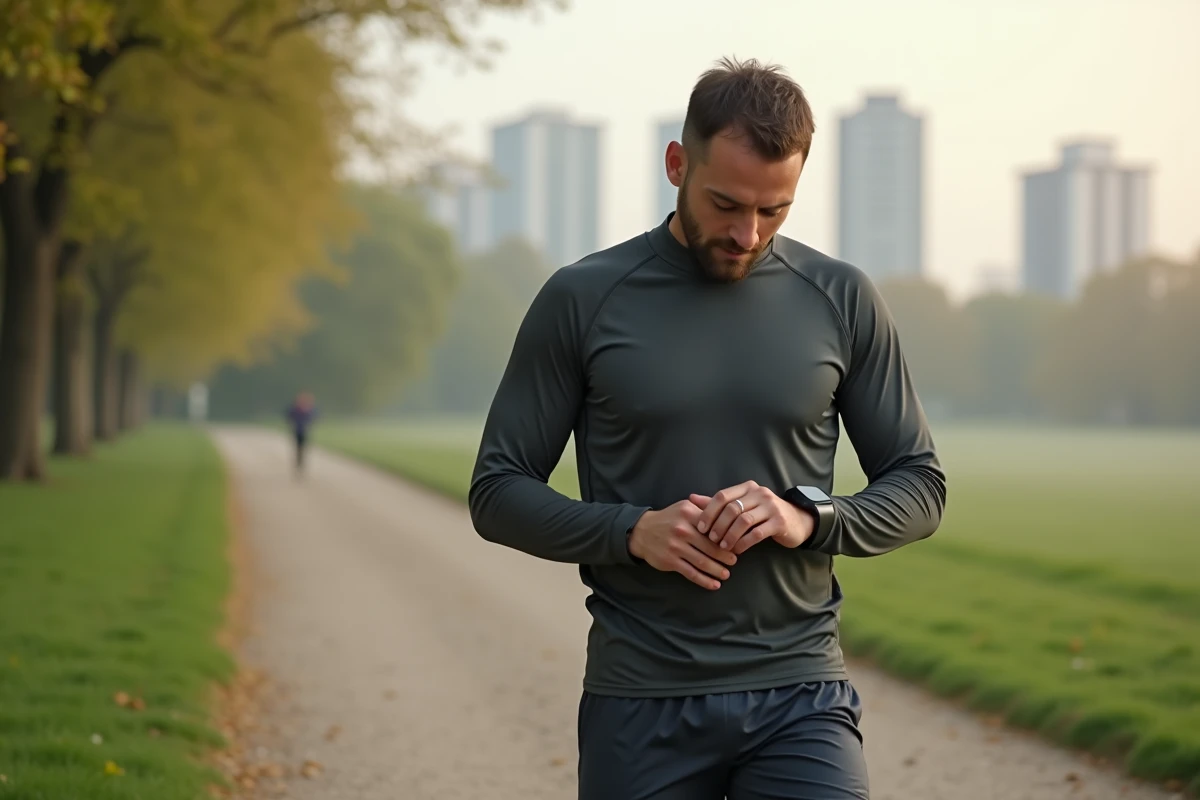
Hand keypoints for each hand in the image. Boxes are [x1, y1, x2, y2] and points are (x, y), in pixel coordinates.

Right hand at [628, 499, 738, 590]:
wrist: (641, 531)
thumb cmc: (668, 518)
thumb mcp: (685, 506)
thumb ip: (705, 507)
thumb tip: (728, 508)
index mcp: (689, 514)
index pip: (714, 527)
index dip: (727, 537)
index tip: (735, 543)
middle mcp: (683, 530)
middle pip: (710, 546)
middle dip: (725, 556)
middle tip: (734, 561)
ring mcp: (676, 546)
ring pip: (702, 561)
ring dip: (717, 570)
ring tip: (726, 574)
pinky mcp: (670, 561)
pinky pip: (691, 573)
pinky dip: (704, 580)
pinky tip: (714, 585)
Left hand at [691, 481, 813, 554]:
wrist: (797, 521)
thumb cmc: (764, 514)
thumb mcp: (743, 505)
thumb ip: (718, 503)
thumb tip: (691, 498)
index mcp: (747, 487)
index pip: (722, 496)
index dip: (708, 512)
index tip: (700, 527)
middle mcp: (759, 493)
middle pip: (732, 509)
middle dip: (718, 526)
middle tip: (710, 539)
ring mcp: (771, 507)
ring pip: (743, 521)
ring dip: (729, 536)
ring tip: (722, 547)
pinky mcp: (779, 522)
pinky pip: (756, 533)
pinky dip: (743, 543)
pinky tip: (737, 551)